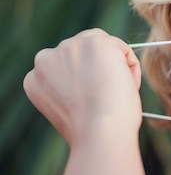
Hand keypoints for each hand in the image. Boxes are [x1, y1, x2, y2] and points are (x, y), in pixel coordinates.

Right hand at [23, 29, 142, 145]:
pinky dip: (130, 66)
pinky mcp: (97, 42)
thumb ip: (71, 89)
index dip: (85, 78)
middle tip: (112, 92)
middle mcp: (47, 59)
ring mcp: (71, 47)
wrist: (99, 131)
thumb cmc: (91, 131)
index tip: (97, 96)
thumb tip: (95, 81)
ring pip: (102, 45)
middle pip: (81, 49)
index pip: (63, 65)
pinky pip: (122, 48)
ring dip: (114, 64)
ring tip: (119, 91)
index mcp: (36, 78)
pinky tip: (127, 85)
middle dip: (99, 66)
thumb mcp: (68, 109)